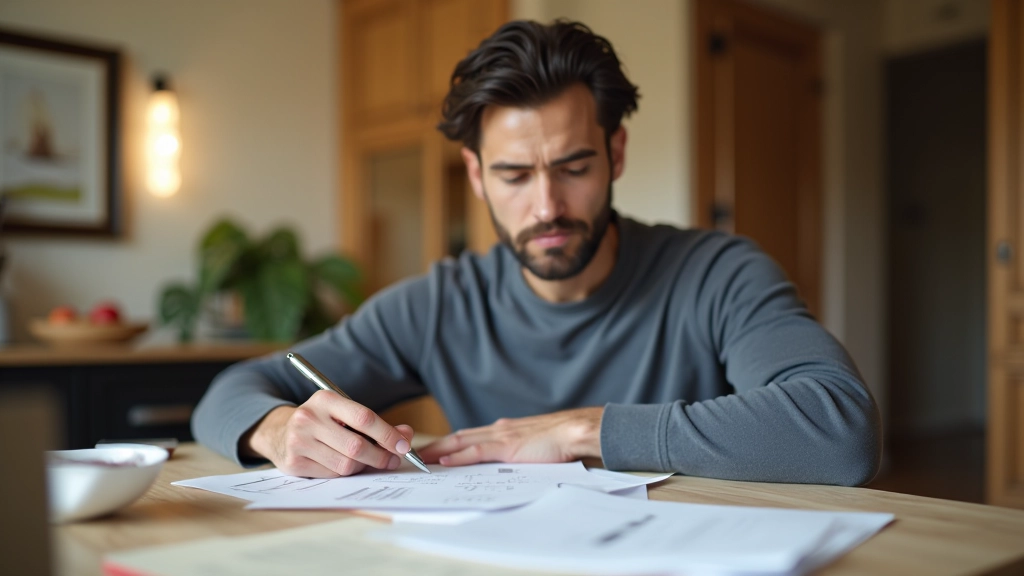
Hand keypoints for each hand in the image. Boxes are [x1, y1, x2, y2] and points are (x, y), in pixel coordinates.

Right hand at [242, 390, 414, 477]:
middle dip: (380, 457)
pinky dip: (344, 473)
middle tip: (393, 460)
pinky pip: (332, 475)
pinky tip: (342, 464)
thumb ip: (376, 424)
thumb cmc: (322, 422)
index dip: (387, 434)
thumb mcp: (344, 414)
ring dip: (363, 467)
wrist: (279, 431)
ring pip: (346, 464)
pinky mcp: (294, 463)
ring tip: (367, 461)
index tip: (403, 445)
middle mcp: (309, 418)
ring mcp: (298, 442)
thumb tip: (406, 436)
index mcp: (325, 399)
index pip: (364, 417)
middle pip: (356, 446)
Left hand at [417, 407, 603, 466]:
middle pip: (459, 437)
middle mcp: (498, 429)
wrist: (575, 432)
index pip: (470, 436)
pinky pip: (475, 452)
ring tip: (418, 458)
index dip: (450, 443)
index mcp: (505, 430)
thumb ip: (518, 453)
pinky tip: (442, 460)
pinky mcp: (506, 447)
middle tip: (413, 454)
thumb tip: (510, 465)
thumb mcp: (533, 447)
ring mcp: (501, 436)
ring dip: (438, 449)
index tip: (432, 450)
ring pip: (461, 442)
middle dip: (435, 445)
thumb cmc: (560, 441)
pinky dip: (457, 456)